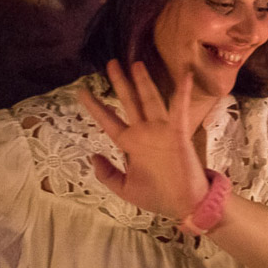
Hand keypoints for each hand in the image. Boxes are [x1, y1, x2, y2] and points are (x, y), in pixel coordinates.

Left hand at [78, 59, 208, 219]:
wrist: (186, 205)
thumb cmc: (158, 196)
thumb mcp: (125, 189)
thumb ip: (107, 174)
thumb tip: (93, 156)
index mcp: (130, 144)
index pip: (108, 120)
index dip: (95, 106)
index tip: (82, 91)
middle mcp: (144, 133)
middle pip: (129, 102)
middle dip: (120, 83)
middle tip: (111, 63)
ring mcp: (161, 131)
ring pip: (150, 100)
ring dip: (144, 82)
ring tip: (136, 63)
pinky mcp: (178, 133)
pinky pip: (179, 109)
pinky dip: (182, 93)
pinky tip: (185, 76)